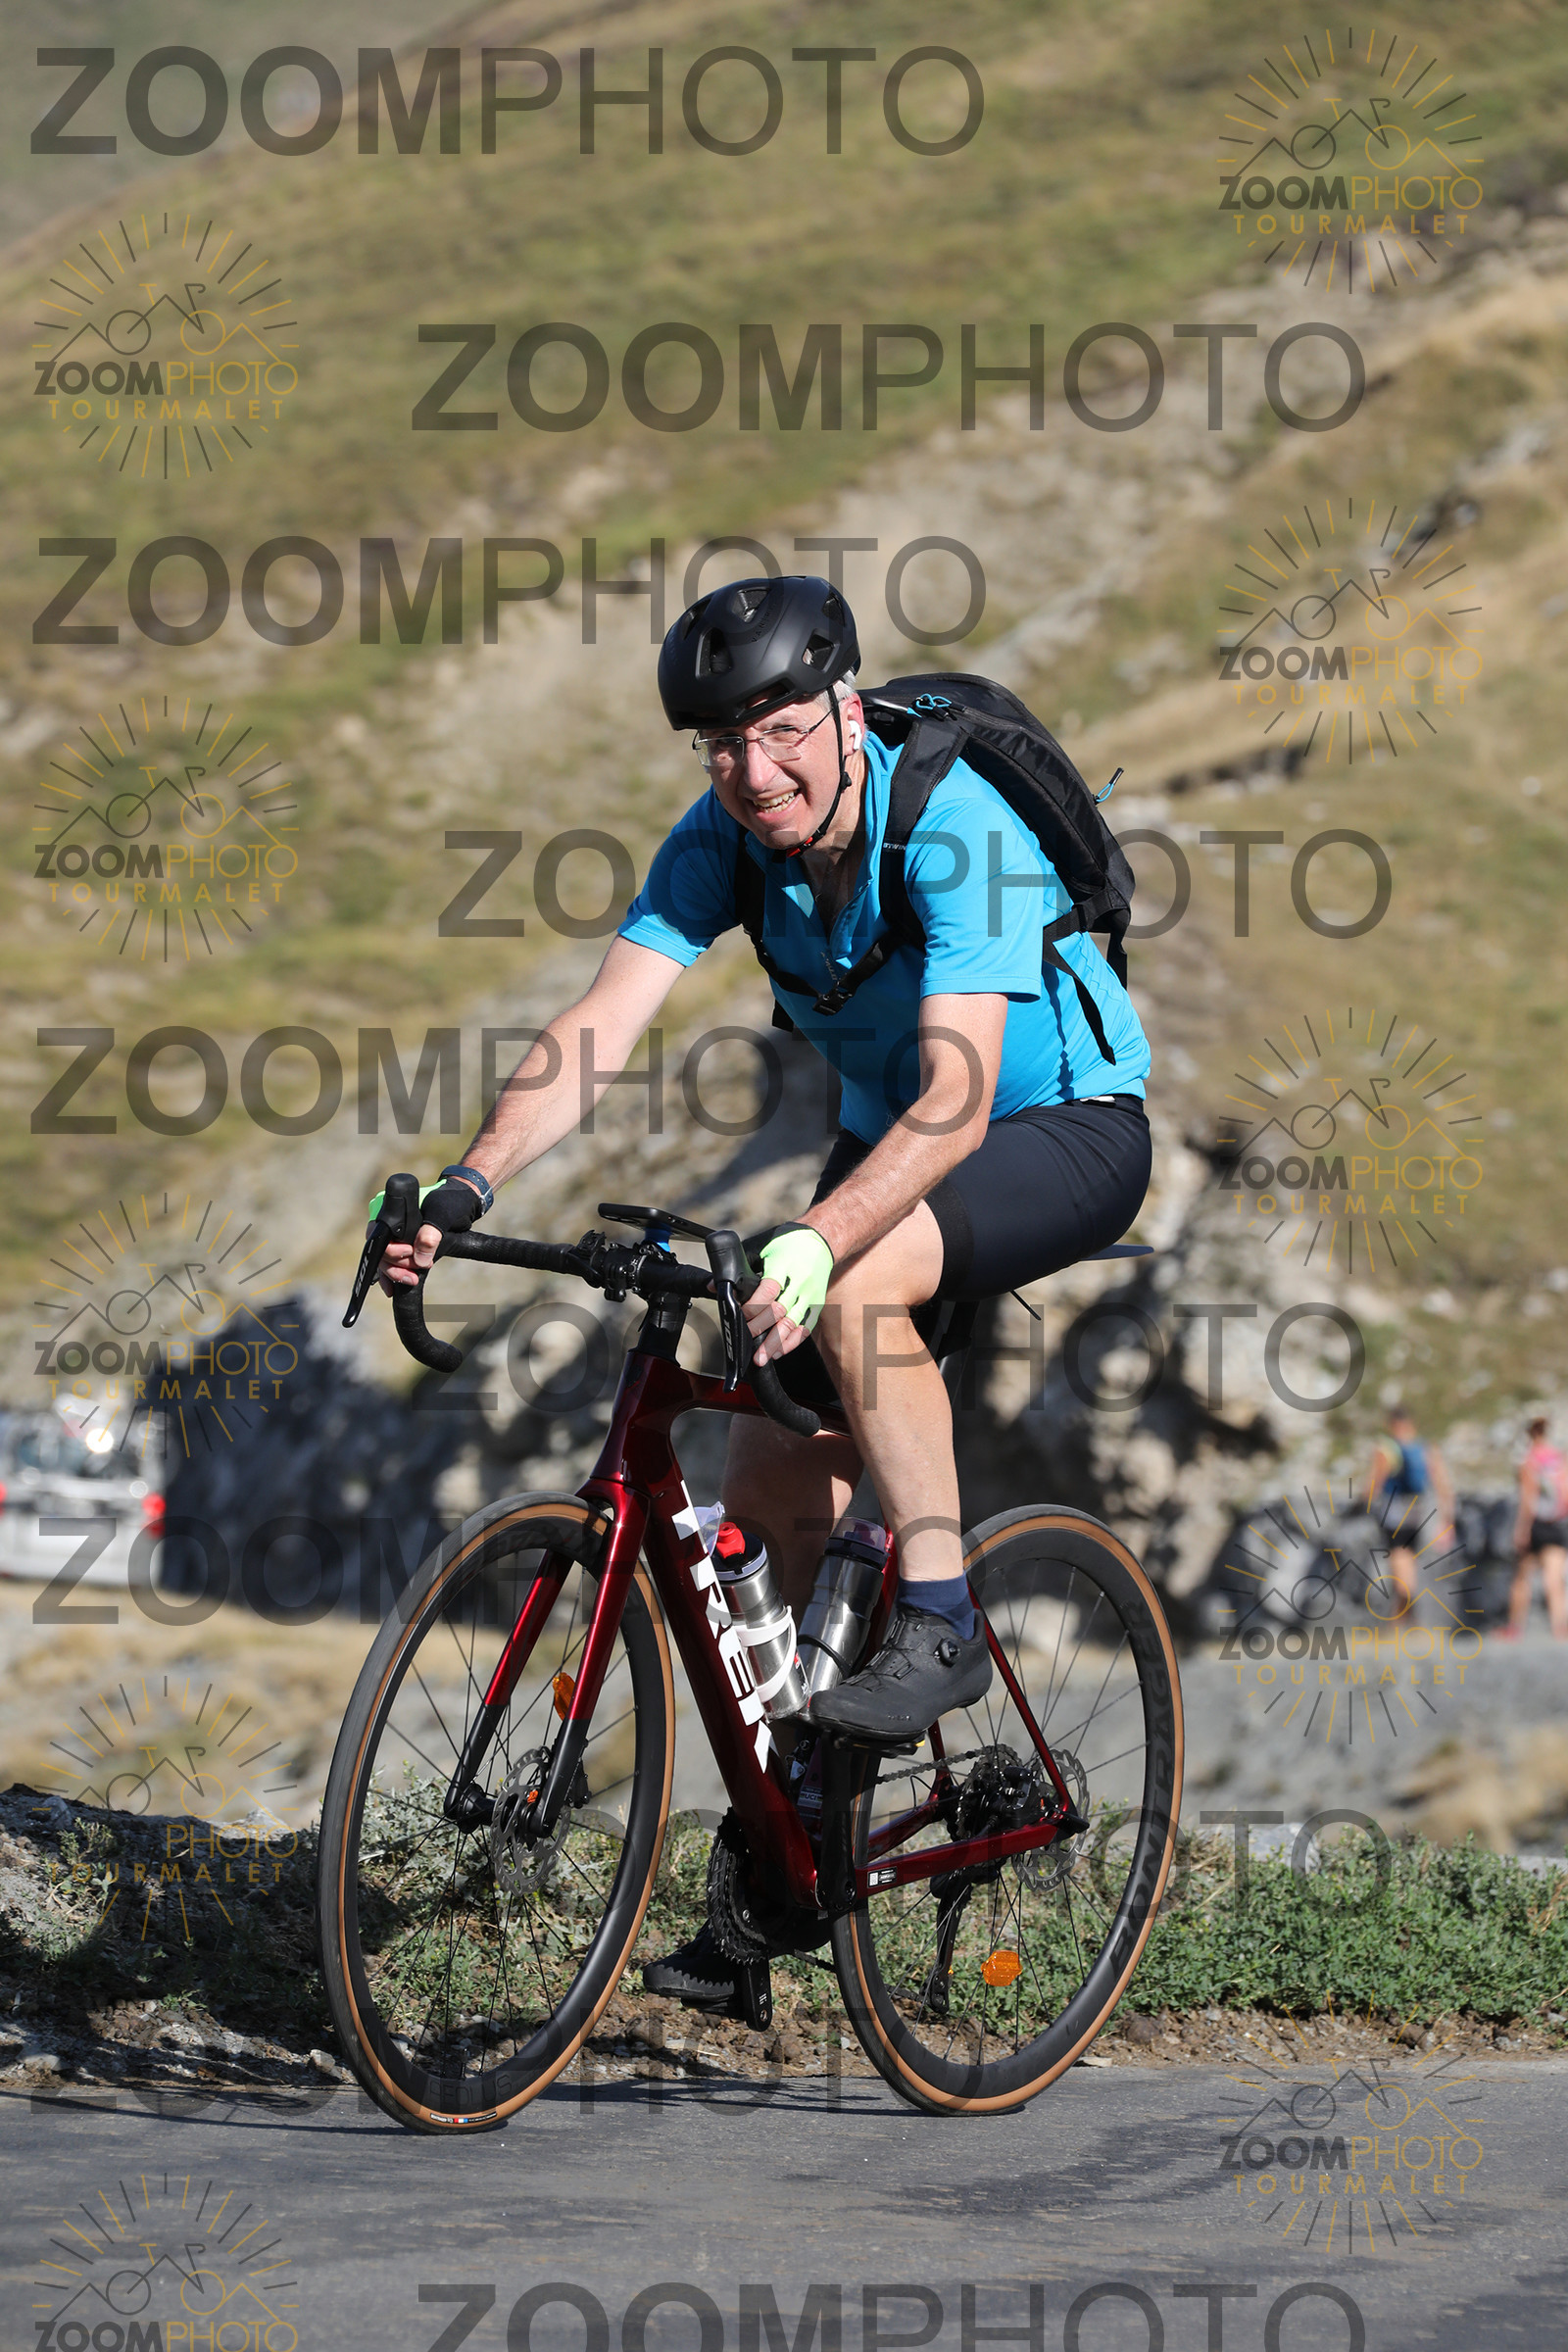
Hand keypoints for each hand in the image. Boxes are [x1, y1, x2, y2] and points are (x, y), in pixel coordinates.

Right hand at [372, 1176, 483, 1293]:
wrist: (463, 1203)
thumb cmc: (452, 1201)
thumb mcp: (443, 1213)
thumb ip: (431, 1233)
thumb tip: (420, 1259)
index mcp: (390, 1207)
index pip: (377, 1233)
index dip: (390, 1249)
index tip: (410, 1252)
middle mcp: (387, 1221)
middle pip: (380, 1249)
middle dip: (396, 1263)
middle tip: (417, 1266)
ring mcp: (394, 1234)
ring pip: (385, 1259)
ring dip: (396, 1272)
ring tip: (412, 1279)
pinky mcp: (402, 1244)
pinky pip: (391, 1262)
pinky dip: (393, 1275)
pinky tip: (393, 1289)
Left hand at [746, 1225, 834, 1362]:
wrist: (821, 1239)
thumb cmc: (787, 1242)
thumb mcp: (761, 1247)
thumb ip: (739, 1267)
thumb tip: (713, 1286)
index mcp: (784, 1264)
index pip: (769, 1289)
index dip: (755, 1306)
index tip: (743, 1315)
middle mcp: (799, 1281)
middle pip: (780, 1310)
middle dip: (762, 1328)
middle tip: (747, 1338)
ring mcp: (810, 1294)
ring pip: (793, 1323)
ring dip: (776, 1342)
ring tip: (762, 1357)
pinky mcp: (817, 1304)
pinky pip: (805, 1327)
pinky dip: (792, 1342)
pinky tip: (779, 1351)